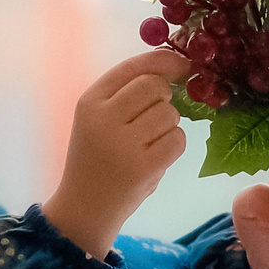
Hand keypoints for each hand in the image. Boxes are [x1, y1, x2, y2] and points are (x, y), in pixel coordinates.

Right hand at [41, 49, 189, 258]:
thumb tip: (176, 64)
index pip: (133, 67)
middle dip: (164, 97)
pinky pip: (178, 140)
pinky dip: (174, 145)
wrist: (86, 207)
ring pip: (170, 114)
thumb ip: (127, 91)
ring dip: (169, 125)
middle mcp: (103, 118)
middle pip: (154, 86)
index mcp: (89, 102)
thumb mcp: (98, 118)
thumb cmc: (98, 157)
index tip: (182, 63)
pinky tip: (157, 156)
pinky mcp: (144, 167)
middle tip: (154, 116)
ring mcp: (124, 144)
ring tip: (149, 142)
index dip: (163, 61)